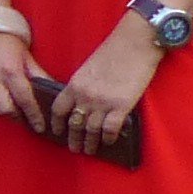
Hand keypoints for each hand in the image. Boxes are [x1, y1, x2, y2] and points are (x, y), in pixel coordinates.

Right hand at [0, 31, 48, 133]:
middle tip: (21, 114)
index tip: (39, 126)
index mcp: (11, 70)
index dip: (34, 116)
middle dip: (16, 116)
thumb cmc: (8, 42)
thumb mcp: (27, 57)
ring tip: (6, 104)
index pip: (25, 100)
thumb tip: (54, 91)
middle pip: (5, 110)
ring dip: (0, 111)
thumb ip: (39, 76)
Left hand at [48, 20, 162, 158]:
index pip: (58, 109)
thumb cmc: (114, 50)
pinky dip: (109, 137)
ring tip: (90, 150)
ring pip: (91, 130)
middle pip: (74, 124)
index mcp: (75, 84)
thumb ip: (83, 85)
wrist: (135, 43)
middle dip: (73, 139)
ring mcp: (103, 102)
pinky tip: (110, 141)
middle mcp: (85, 96)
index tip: (57, 132)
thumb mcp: (89, 67)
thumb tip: (83, 102)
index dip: (57, 123)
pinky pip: (111, 128)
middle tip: (74, 148)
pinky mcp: (121, 106)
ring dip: (90, 143)